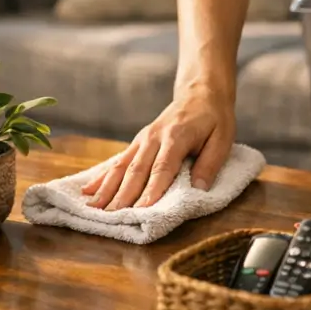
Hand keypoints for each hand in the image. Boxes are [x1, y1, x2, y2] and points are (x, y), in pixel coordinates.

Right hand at [81, 87, 235, 209]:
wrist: (199, 93)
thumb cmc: (213, 119)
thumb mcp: (222, 139)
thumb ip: (210, 164)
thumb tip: (199, 189)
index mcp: (176, 137)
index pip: (162, 168)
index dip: (152, 189)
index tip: (142, 209)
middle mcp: (153, 138)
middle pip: (136, 170)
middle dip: (122, 195)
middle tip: (111, 216)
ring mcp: (142, 140)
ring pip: (121, 166)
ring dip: (106, 188)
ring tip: (93, 207)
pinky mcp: (137, 143)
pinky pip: (117, 161)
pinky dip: (102, 176)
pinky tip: (88, 189)